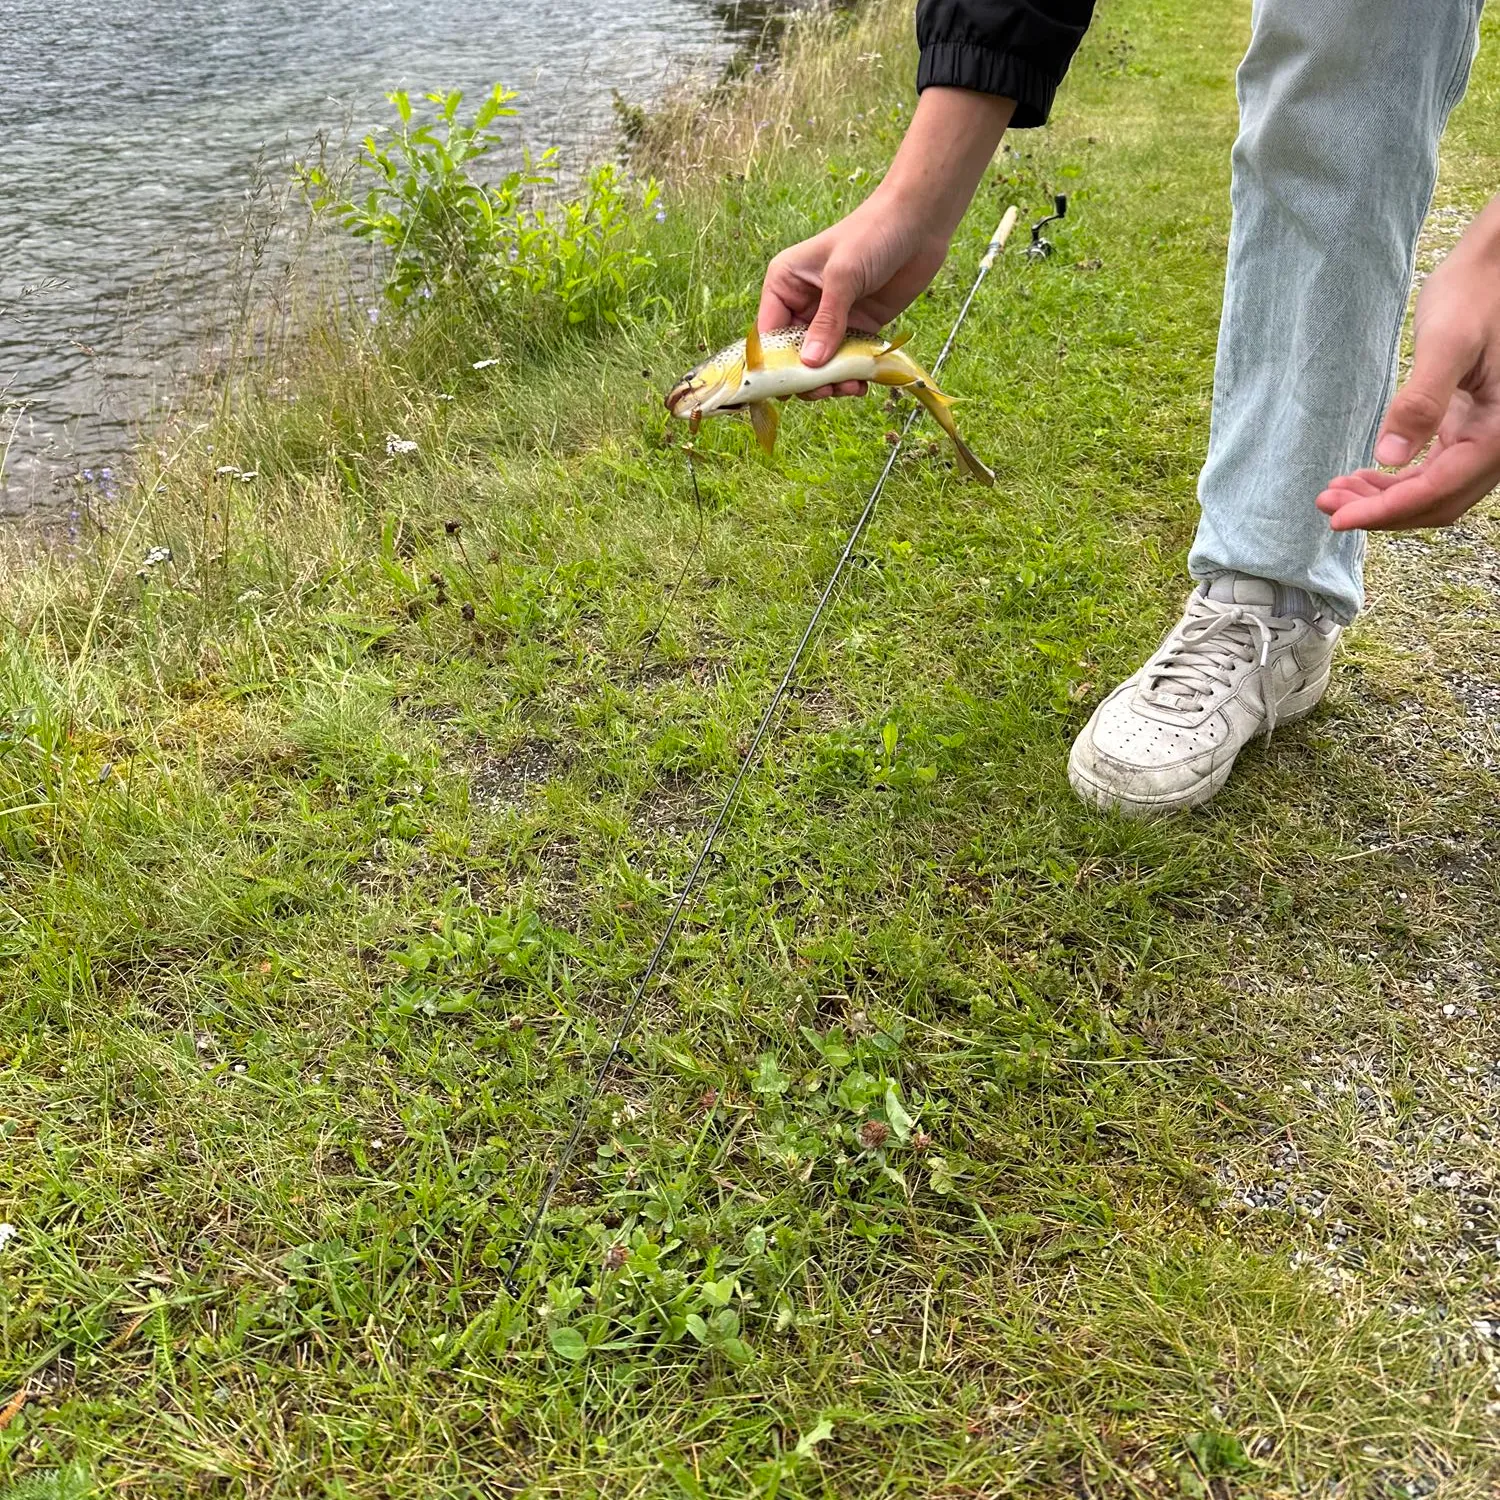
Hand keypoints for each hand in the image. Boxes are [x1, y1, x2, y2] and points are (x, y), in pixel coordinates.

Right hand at [755, 87, 1014, 401]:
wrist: (920, 221)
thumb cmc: (873, 234)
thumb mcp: (844, 276)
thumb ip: (827, 322)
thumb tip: (810, 365)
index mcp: (785, 285)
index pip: (768, 334)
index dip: (774, 365)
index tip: (787, 389)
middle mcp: (803, 303)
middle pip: (794, 356)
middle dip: (808, 377)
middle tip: (827, 390)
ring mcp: (832, 317)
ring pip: (822, 363)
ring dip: (832, 381)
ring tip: (851, 386)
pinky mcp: (859, 325)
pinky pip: (849, 360)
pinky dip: (853, 375)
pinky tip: (862, 382)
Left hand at [1317, 195, 1499, 530]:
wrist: (1494, 270)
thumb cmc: (1476, 294)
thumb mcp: (1446, 343)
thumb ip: (1421, 401)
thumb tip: (1391, 458)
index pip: (1438, 490)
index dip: (1386, 510)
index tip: (1338, 518)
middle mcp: (1499, 444)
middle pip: (1436, 502)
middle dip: (1380, 510)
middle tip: (1326, 505)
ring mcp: (1485, 439)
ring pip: (1433, 492)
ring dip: (1384, 500)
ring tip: (1334, 493)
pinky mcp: (1468, 430)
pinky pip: (1434, 472)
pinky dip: (1397, 482)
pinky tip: (1361, 478)